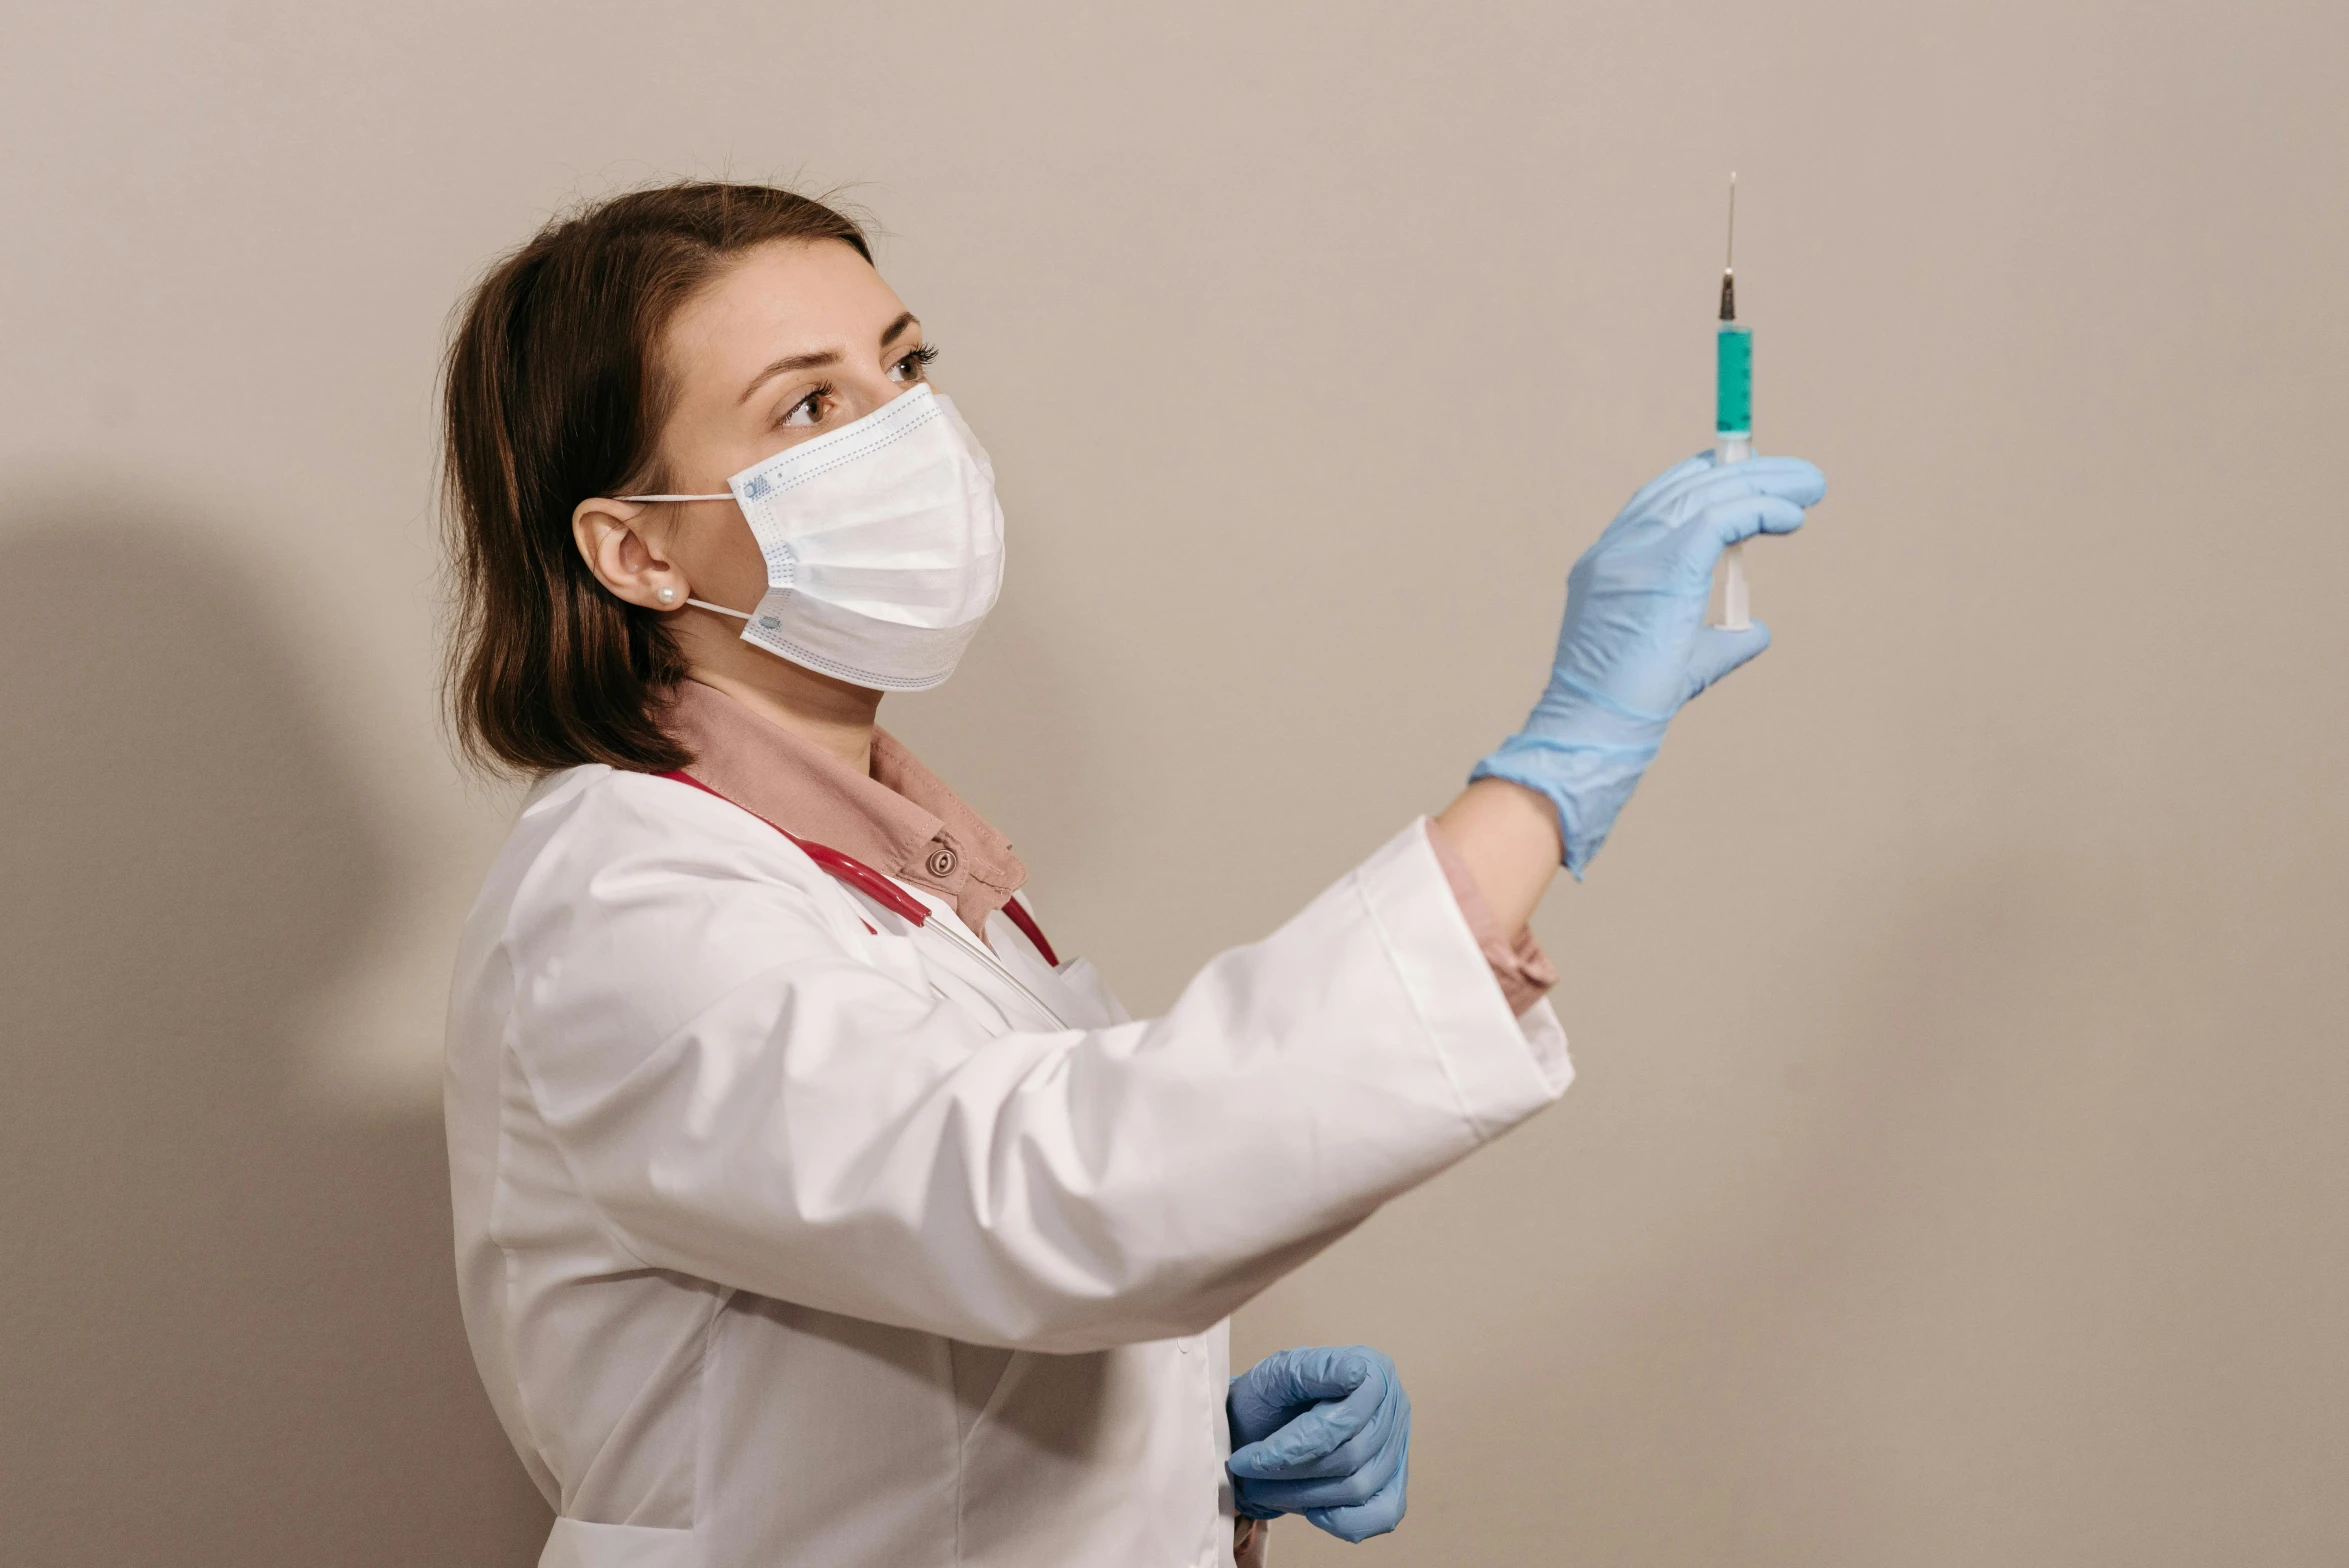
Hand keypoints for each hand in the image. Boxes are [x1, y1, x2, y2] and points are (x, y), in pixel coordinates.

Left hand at [1227, 1345, 1410, 1542]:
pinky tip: (1310, 1509)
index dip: (1295, 1445)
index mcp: (1373, 1371)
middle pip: (1350, 1456)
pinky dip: (1340, 1521)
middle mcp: (1393, 1409)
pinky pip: (1380, 1516)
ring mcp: (1396, 1449)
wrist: (1257, 1431)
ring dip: (1303, 1497)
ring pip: (1358, 1488)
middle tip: (1247, 1472)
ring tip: (1264, 1487)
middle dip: (1291, 1472)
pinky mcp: (1392, 1486)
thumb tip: (1356, 1372)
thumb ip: (1313, 1369)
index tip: (1251, 1459)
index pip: (1343, 1420)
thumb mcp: (1276, 1374)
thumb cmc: (1268, 1400)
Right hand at [1470, 451, 1826, 872]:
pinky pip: (1721, 517)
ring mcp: (1633, 552)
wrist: (1598, 724)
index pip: (1659, 497)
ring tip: (1812, 486)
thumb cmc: (1633, 703)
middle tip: (1800, 476)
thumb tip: (1757, 631)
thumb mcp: (1681, 659)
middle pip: (1688, 485)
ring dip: (1766, 484)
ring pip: (1707, 493)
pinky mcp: (1663, 565)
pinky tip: (1791, 518)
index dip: (1706, 475)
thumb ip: (1718, 639)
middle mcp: (1616, 548)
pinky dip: (1761, 510)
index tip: (1750, 471)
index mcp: (1608, 561)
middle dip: (1748, 470)